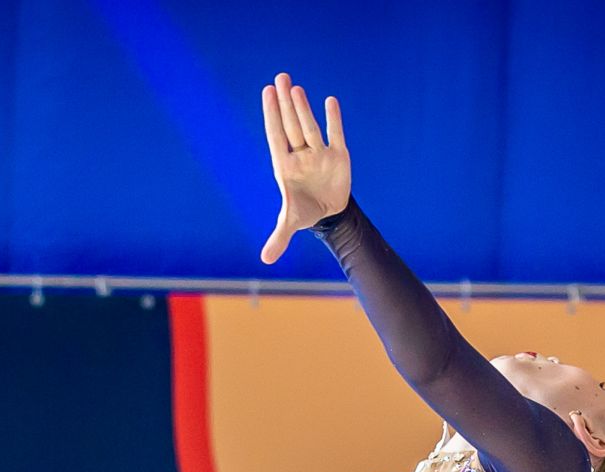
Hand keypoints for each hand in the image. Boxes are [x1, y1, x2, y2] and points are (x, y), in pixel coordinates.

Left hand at [259, 73, 348, 264]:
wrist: (329, 214)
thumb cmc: (305, 212)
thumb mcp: (291, 224)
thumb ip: (279, 237)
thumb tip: (266, 259)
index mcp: (285, 167)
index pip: (276, 136)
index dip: (272, 115)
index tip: (267, 93)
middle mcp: (301, 155)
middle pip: (291, 124)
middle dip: (285, 103)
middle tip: (279, 78)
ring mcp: (319, 153)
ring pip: (309, 126)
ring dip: (303, 107)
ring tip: (295, 87)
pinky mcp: (338, 156)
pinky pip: (335, 134)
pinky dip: (333, 119)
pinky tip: (329, 101)